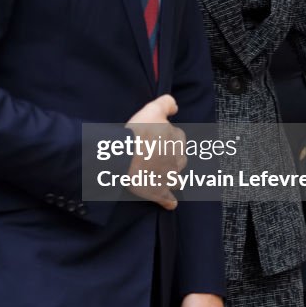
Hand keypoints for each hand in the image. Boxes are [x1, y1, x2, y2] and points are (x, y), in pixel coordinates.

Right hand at [126, 94, 185, 209]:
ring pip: (176, 179)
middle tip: (158, 155)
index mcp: (177, 142)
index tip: (158, 136)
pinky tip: (170, 203)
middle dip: (172, 158)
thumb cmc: (139, 133)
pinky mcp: (158, 192)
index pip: (178, 137)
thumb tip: (175, 106)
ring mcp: (168, 178)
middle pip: (179, 159)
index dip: (168, 135)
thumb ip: (166, 103)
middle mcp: (176, 161)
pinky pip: (168, 199)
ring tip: (164, 177)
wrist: (125, 157)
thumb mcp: (153, 109)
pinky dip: (169, 201)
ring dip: (172, 178)